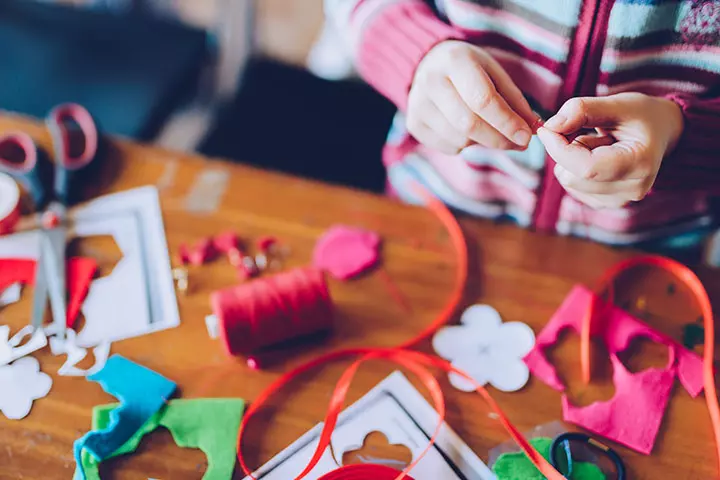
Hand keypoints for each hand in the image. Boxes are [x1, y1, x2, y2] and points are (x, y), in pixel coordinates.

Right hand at [407, 40, 539, 154]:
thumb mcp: (494, 74)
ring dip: (483, 141)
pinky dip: (466, 144)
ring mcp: (417, 104)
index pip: (483, 99)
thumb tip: (531, 131)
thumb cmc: (470, 70)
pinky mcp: (413, 124)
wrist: (429, 66)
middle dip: (499, 139)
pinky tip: (465, 128)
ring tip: (488, 127)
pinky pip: (449, 147)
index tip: (526, 137)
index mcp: (454, 61)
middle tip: (518, 143)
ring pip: (460, 140)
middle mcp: (430, 81)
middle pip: (469, 124)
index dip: (507, 122)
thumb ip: (514, 102)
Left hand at [537, 92, 683, 208]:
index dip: (559, 148)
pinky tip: (596, 156)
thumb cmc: (641, 115)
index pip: (586, 167)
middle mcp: (632, 189)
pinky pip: (572, 187)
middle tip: (585, 130)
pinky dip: (574, 169)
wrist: (661, 131)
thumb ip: (583, 110)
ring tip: (597, 143)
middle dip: (566, 150)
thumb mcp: (617, 103)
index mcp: (640, 164)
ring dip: (571, 159)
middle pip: (572, 176)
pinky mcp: (606, 203)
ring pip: (569, 182)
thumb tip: (551, 126)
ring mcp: (620, 201)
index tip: (547, 129)